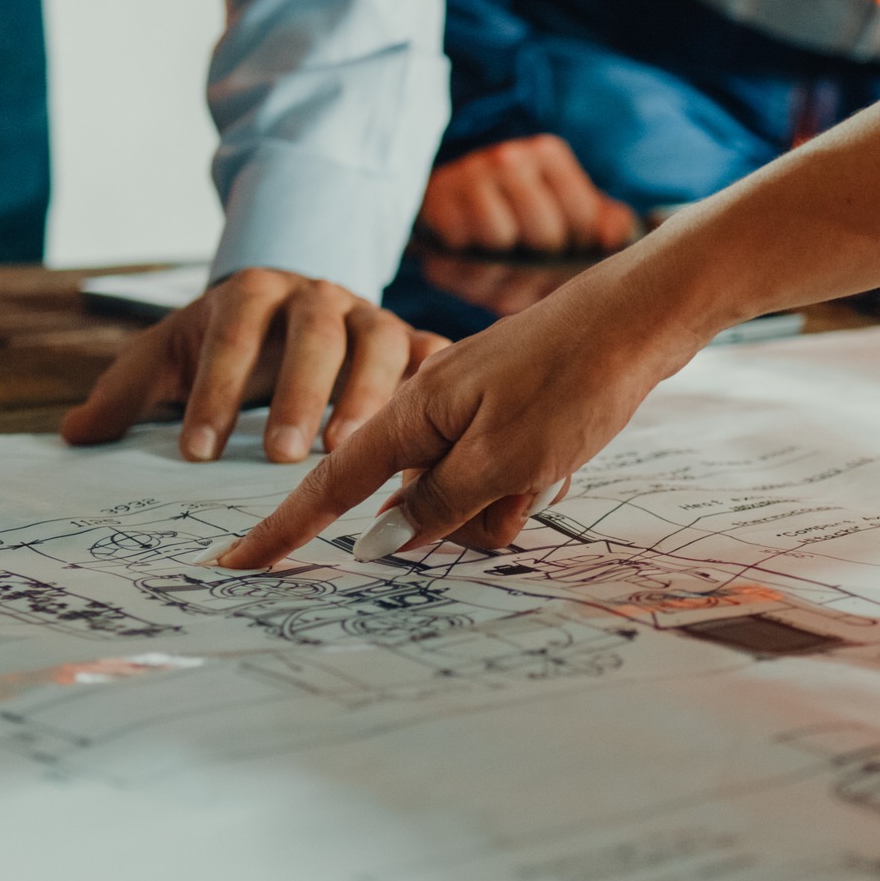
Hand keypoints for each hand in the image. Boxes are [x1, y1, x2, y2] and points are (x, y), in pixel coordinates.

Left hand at [61, 268, 449, 463]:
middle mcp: (318, 295)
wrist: (290, 301)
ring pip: (379, 343)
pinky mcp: (410, 337)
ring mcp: (370, 313)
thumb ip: (126, 392)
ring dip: (367, 397)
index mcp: (254, 289)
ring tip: (347, 452)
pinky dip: (432, 388)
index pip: (231, 334)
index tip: (195, 452)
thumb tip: (75, 435)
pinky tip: (428, 435)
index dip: (215, 390)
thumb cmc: (225, 339)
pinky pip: (431, 355)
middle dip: (297, 393)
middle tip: (279, 456)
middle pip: (313, 335)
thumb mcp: (171, 354)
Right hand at [212, 258, 711, 566]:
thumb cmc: (575, 379)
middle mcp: (432, 412)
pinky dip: (532, 480)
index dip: (285, 531)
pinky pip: (504, 477)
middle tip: (529, 481)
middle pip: (420, 506)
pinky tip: (568, 452)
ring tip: (557, 459)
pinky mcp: (509, 415)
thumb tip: (376, 543)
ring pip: (470, 499)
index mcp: (413, 414)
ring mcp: (472, 413)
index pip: (330, 485)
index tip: (235, 567)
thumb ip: (437, 505)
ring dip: (512, 500)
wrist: (644, 313)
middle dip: (470, 518)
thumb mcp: (505, 459)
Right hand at [420, 134, 638, 255]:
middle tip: (531, 267)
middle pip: (545, 236)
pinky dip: (470, 272)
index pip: (583, 221)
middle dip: (542, 264)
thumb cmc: (521, 214)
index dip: (578, 253)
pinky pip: (463, 255)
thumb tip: (613, 238)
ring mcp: (469, 175)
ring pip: (501, 243)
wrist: (449, 201)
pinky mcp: (437, 203)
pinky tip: (474, 262)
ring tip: (503, 263)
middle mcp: (509, 156)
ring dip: (504, 267)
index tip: (565, 257)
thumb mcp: (566, 210)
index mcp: (548, 154)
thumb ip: (604, 223)